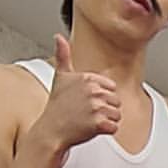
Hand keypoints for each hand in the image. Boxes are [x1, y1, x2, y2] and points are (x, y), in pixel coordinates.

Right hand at [35, 35, 120, 153]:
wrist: (50, 130)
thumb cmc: (57, 106)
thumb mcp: (60, 77)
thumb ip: (63, 56)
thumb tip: (58, 37)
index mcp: (88, 78)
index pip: (111, 87)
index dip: (101, 96)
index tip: (86, 100)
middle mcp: (93, 90)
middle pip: (116, 101)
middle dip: (105, 109)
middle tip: (86, 112)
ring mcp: (96, 107)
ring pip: (117, 114)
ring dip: (106, 120)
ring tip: (88, 120)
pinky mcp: (99, 123)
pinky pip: (114, 127)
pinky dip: (106, 130)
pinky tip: (91, 128)